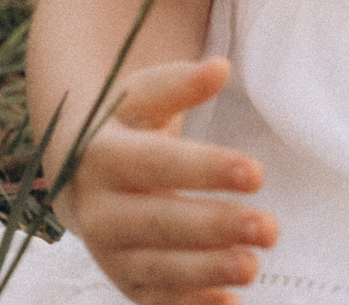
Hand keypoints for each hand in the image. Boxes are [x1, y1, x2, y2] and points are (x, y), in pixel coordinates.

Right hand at [54, 57, 277, 304]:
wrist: (77, 173)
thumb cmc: (126, 124)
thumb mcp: (144, 95)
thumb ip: (180, 84)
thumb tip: (219, 68)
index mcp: (101, 156)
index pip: (158, 164)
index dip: (207, 170)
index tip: (258, 173)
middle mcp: (98, 210)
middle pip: (159, 223)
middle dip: (215, 227)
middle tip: (271, 229)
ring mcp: (109, 252)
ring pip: (156, 269)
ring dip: (205, 272)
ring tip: (253, 266)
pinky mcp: (124, 281)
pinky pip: (154, 301)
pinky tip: (230, 304)